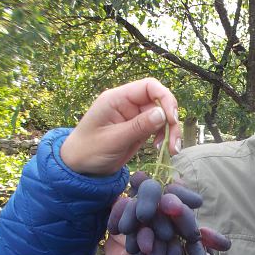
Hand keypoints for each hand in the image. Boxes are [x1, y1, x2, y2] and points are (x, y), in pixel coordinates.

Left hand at [60, 78, 180, 175]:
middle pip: (160, 103)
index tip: (171, 118)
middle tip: (174, 142)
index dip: (164, 98)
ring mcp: (135, 117)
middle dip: (171, 120)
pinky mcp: (139, 130)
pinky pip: (159, 128)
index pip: (148, 87)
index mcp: (117, 99)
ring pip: (162, 117)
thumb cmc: (89, 150)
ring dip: (171, 132)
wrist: (80, 167)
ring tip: (172, 150)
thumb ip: (138, 126)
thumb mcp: (114, 139)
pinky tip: (163, 150)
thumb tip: (163, 114)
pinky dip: (165, 138)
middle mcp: (128, 104)